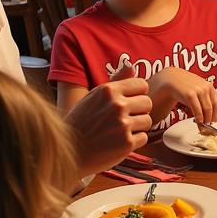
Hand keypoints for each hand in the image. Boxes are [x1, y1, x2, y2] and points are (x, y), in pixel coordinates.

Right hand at [65, 62, 152, 176]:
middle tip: (124, 118)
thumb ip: (115, 81)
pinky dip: (134, 142)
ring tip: (120, 131)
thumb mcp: (94, 96)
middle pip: (148, 103)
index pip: (142, 85)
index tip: (129, 102)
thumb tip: (132, 65)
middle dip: (139, 111)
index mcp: (109, 91)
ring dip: (137, 127)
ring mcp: (123, 125)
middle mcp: (117, 105)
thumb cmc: (81, 122)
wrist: (68, 152)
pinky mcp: (127, 143)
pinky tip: (118, 142)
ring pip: (147, 121)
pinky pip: (143, 138)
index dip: (137, 94)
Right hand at [148, 67, 216, 123]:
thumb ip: (207, 97)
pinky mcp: (190, 94)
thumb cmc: (186, 86)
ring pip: (207, 109)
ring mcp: (198, 90)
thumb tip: (215, 111)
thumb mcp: (199, 89)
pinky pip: (197, 109)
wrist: (172, 79)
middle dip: (212, 118)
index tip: (214, 120)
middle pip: (214, 107)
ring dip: (206, 119)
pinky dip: (199, 117)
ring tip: (204, 125)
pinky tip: (198, 121)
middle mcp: (206, 87)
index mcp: (210, 86)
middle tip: (209, 126)